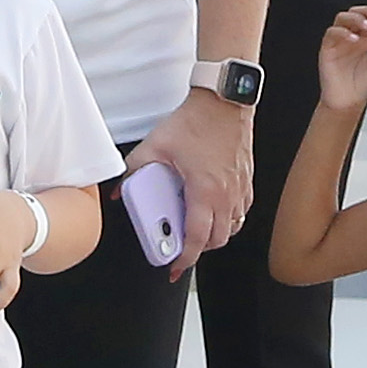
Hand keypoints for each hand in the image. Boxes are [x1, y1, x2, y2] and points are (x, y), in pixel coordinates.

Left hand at [133, 92, 253, 271]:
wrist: (224, 101)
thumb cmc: (196, 121)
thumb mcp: (155, 146)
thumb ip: (135, 170)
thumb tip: (119, 189)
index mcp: (204, 191)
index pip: (197, 238)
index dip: (185, 258)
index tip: (174, 266)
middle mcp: (226, 194)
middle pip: (217, 240)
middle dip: (199, 250)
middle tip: (181, 248)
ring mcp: (240, 188)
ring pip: (232, 228)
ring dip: (214, 235)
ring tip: (196, 230)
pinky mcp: (247, 180)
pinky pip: (241, 211)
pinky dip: (228, 218)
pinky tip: (213, 209)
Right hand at [315, 5, 366, 113]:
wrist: (348, 103)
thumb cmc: (364, 87)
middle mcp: (353, 38)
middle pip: (357, 13)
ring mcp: (340, 41)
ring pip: (343, 18)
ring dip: (356, 18)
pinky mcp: (328, 48)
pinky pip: (332, 32)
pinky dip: (343, 32)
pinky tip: (354, 39)